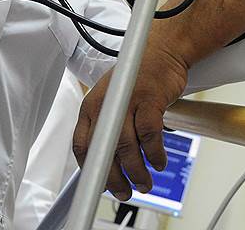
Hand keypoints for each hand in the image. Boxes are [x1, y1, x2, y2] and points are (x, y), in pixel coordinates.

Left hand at [72, 47, 187, 200]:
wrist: (162, 51)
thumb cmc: (138, 78)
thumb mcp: (113, 99)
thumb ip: (107, 126)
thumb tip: (107, 162)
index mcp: (92, 106)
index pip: (81, 144)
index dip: (89, 169)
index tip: (98, 186)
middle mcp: (106, 103)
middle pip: (103, 150)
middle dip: (114, 178)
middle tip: (124, 192)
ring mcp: (127, 101)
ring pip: (127, 146)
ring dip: (136, 171)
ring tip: (144, 183)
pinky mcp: (149, 100)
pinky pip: (150, 135)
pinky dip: (155, 154)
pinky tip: (159, 162)